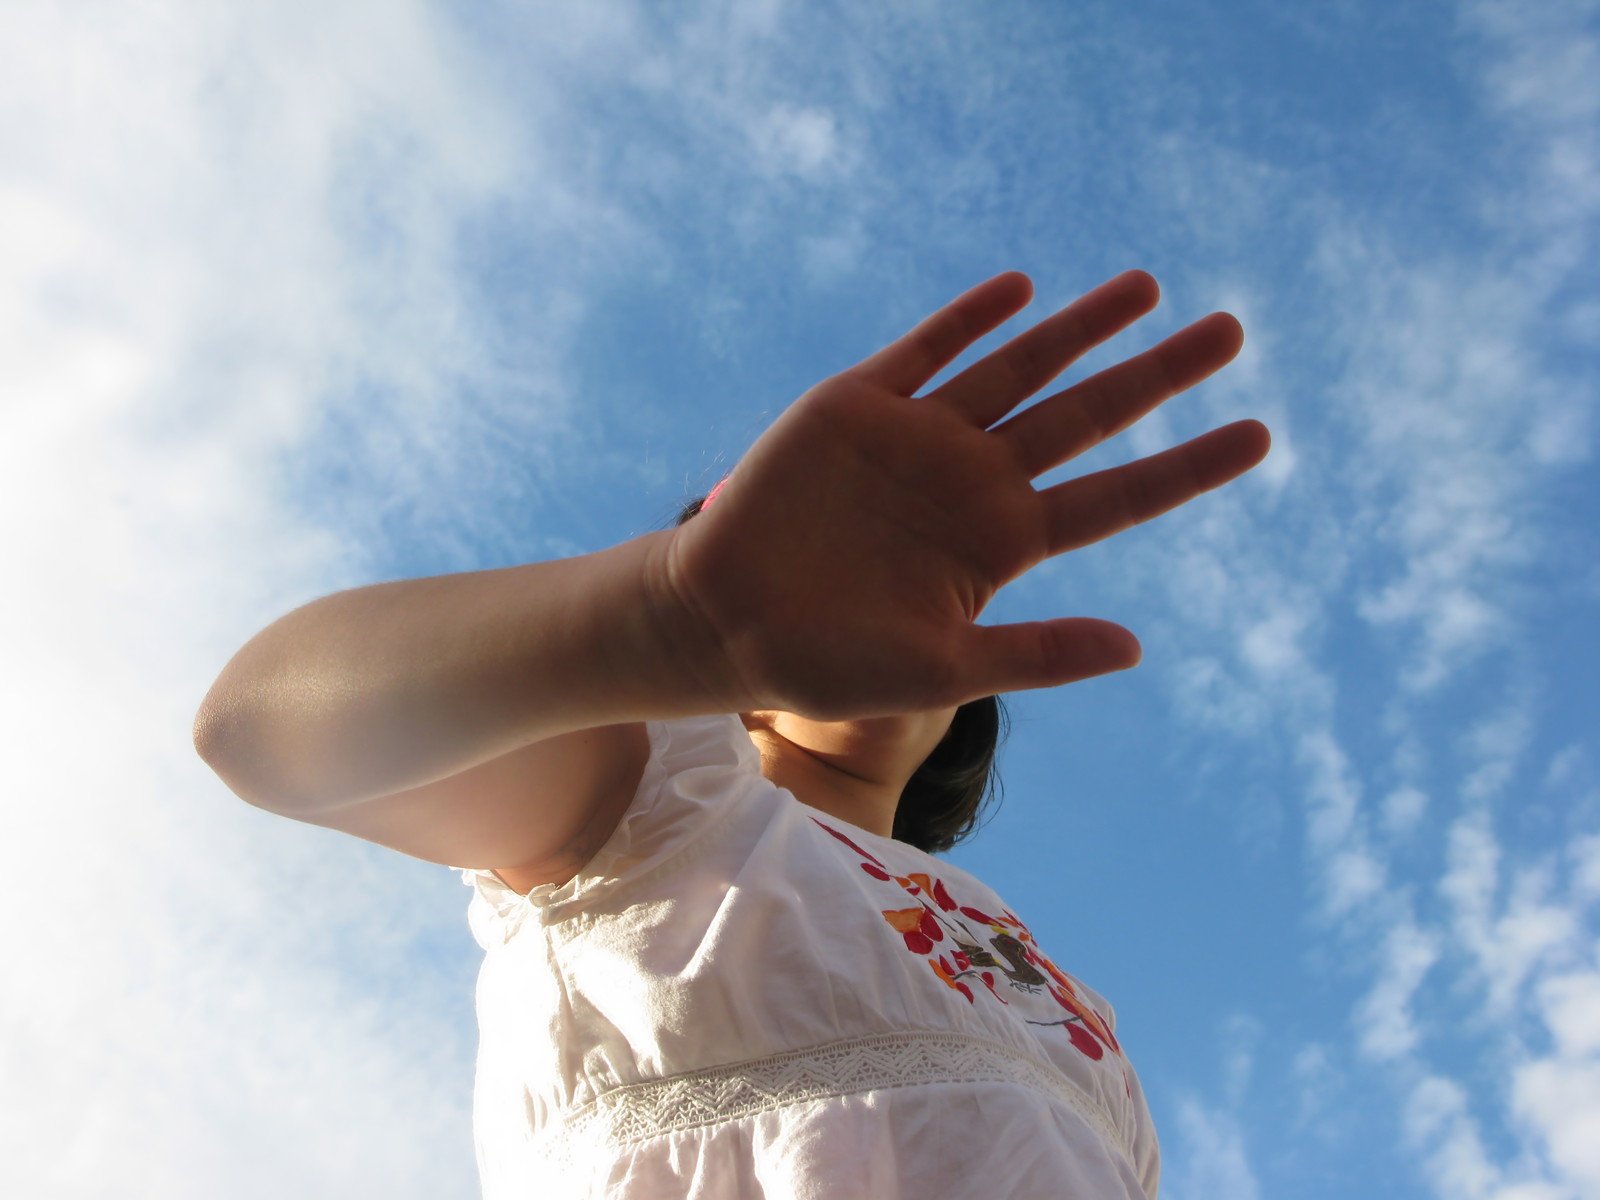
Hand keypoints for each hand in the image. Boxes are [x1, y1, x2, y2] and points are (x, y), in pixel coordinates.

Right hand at [654, 270, 1269, 719]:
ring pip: (1019, 367)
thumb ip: (1035, 654)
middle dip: (1157, 372)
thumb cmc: (829, 661)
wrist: (724, 621)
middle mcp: (975, 481)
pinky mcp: (860, 404)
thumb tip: (1138, 647)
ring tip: (1148, 289)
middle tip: (1233, 330)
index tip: (1260, 434)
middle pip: (1087, 414)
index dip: (1187, 466)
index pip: (1116, 497)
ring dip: (1081, 327)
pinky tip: (1022, 288)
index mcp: (1003, 544)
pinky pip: (928, 349)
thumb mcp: (941, 671)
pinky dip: (971, 318)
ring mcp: (921, 437)